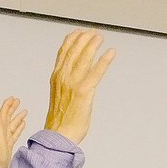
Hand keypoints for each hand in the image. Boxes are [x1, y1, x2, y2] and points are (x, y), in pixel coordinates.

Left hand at [0, 96, 26, 167]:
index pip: (3, 113)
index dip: (7, 105)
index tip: (12, 98)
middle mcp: (2, 131)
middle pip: (8, 116)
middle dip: (13, 108)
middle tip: (18, 101)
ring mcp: (6, 137)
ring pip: (13, 123)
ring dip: (18, 116)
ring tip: (24, 110)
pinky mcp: (10, 142)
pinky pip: (16, 132)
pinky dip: (20, 126)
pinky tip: (23, 123)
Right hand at [44, 29, 115, 143]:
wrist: (59, 135)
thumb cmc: (61, 120)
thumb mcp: (59, 95)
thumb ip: (65, 83)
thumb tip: (73, 77)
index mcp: (55, 77)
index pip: (63, 52)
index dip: (72, 39)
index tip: (80, 32)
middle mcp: (63, 77)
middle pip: (74, 50)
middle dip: (85, 39)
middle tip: (94, 32)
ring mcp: (73, 83)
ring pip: (84, 58)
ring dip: (93, 45)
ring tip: (100, 37)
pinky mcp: (84, 92)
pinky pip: (96, 72)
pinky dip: (104, 61)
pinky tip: (111, 52)